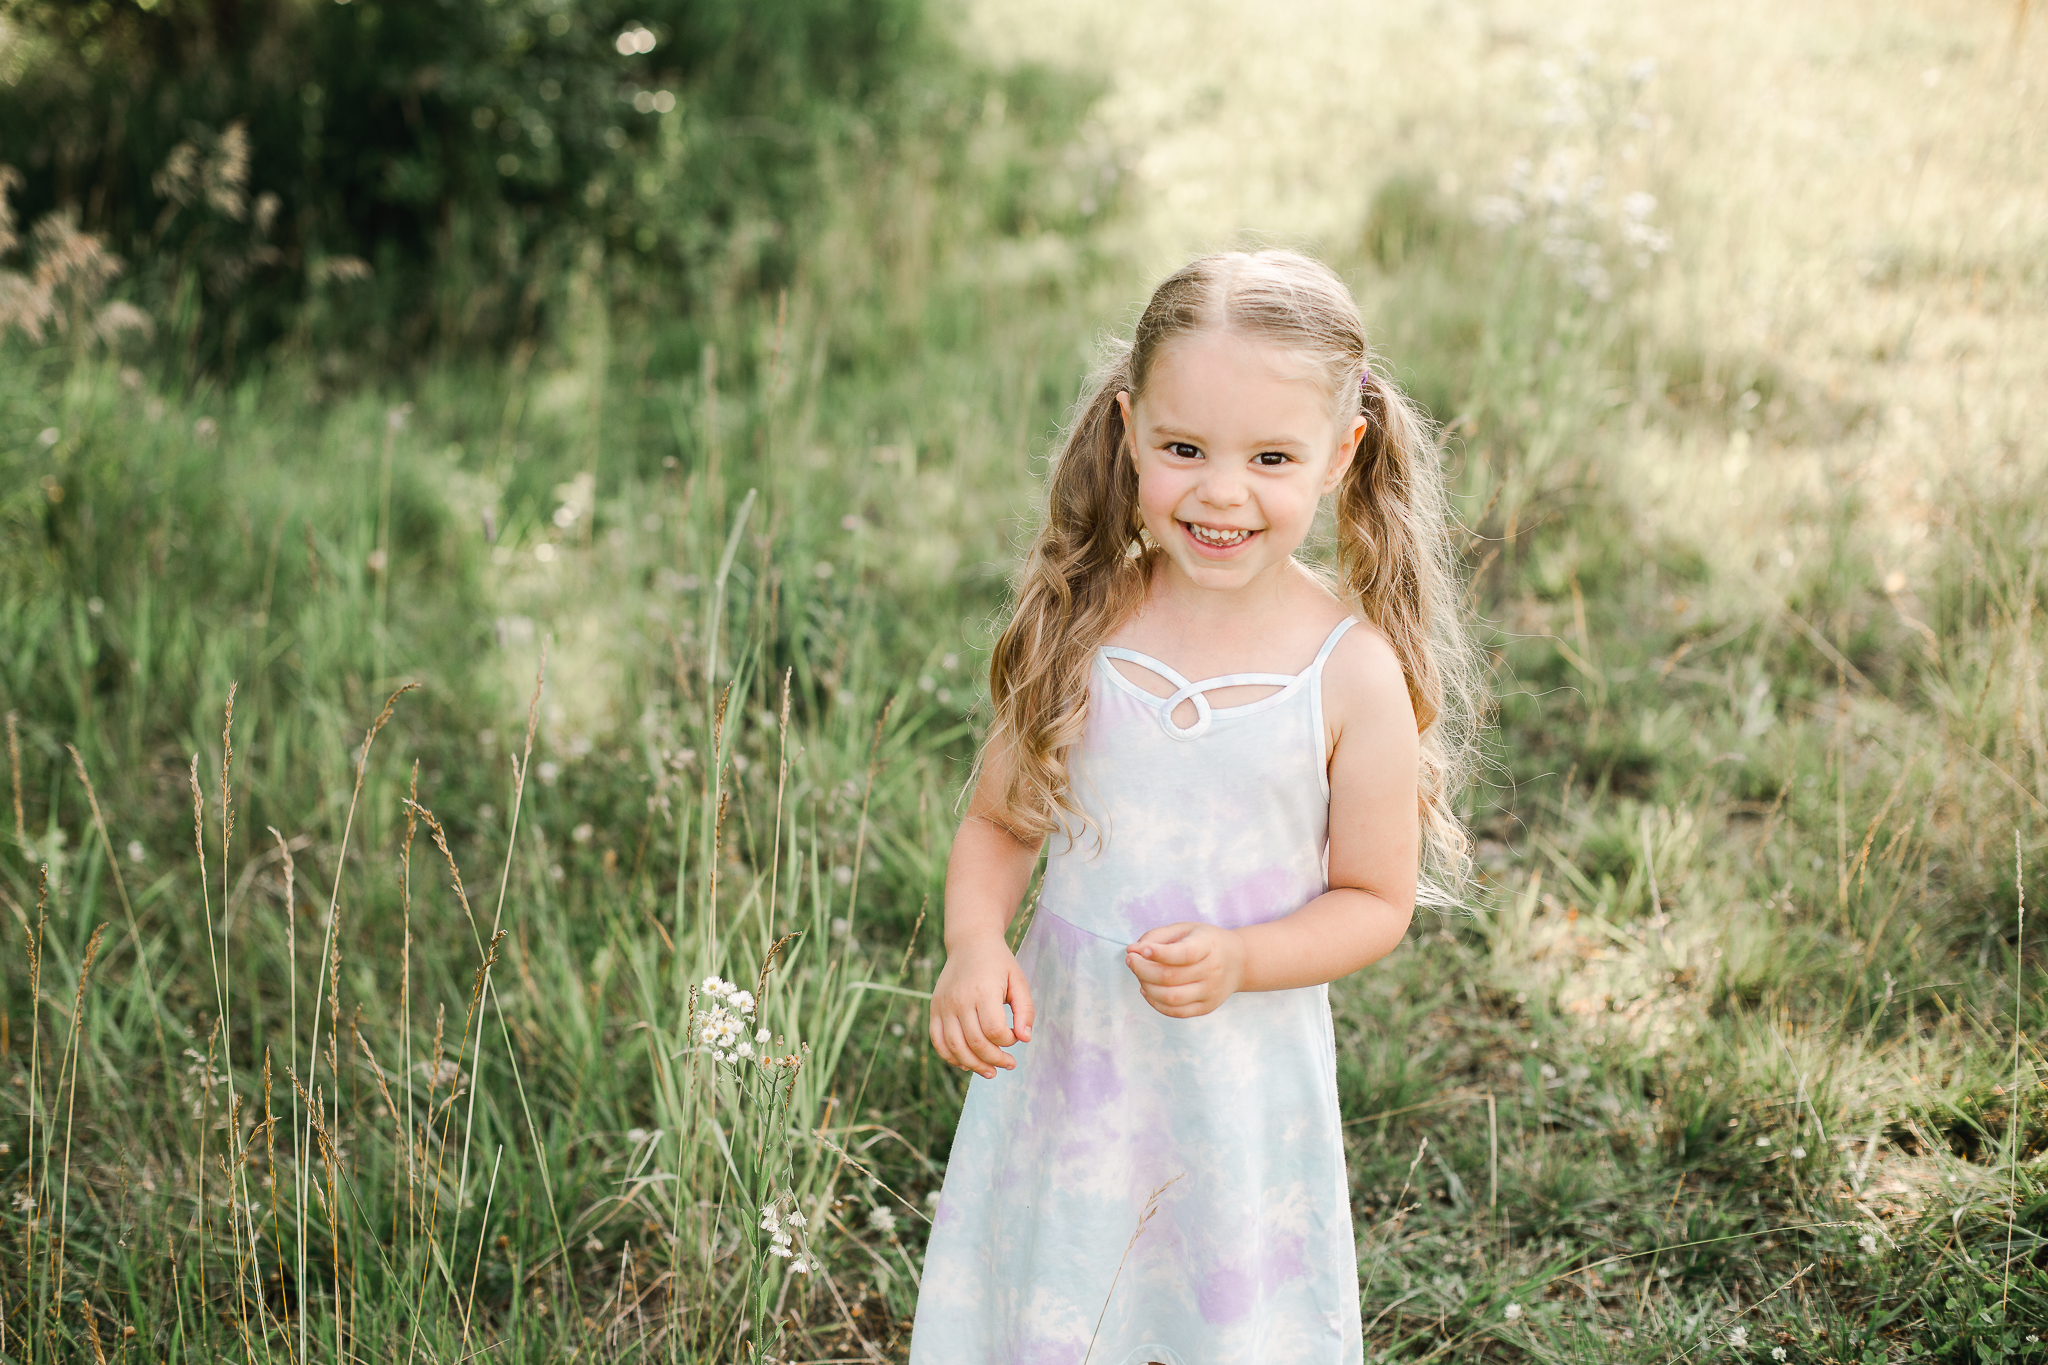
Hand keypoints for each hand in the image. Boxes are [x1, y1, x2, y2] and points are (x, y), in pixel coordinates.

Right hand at [928, 936, 1034, 1078]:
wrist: (970, 942)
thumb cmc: (999, 963)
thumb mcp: (1019, 981)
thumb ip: (1026, 1010)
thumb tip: (1025, 1039)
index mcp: (982, 991)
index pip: (994, 1030)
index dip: (1008, 1041)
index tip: (1015, 1037)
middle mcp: (959, 999)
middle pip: (975, 1043)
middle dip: (995, 1059)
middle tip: (1009, 1064)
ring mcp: (943, 1005)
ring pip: (955, 1047)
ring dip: (974, 1065)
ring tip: (990, 1072)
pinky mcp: (934, 1009)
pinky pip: (938, 1041)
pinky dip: (950, 1057)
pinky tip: (966, 1064)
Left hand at [1125, 922, 1245, 1017]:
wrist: (1238, 961)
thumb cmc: (1205, 941)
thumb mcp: (1185, 929)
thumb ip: (1157, 937)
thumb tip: (1132, 950)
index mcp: (1208, 946)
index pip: (1184, 954)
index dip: (1159, 953)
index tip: (1141, 950)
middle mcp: (1212, 971)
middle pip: (1170, 977)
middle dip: (1142, 969)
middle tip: (1131, 960)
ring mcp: (1210, 992)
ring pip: (1170, 997)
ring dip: (1146, 987)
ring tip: (1140, 975)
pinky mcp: (1206, 1007)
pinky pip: (1175, 1011)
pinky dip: (1155, 1002)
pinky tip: (1148, 990)